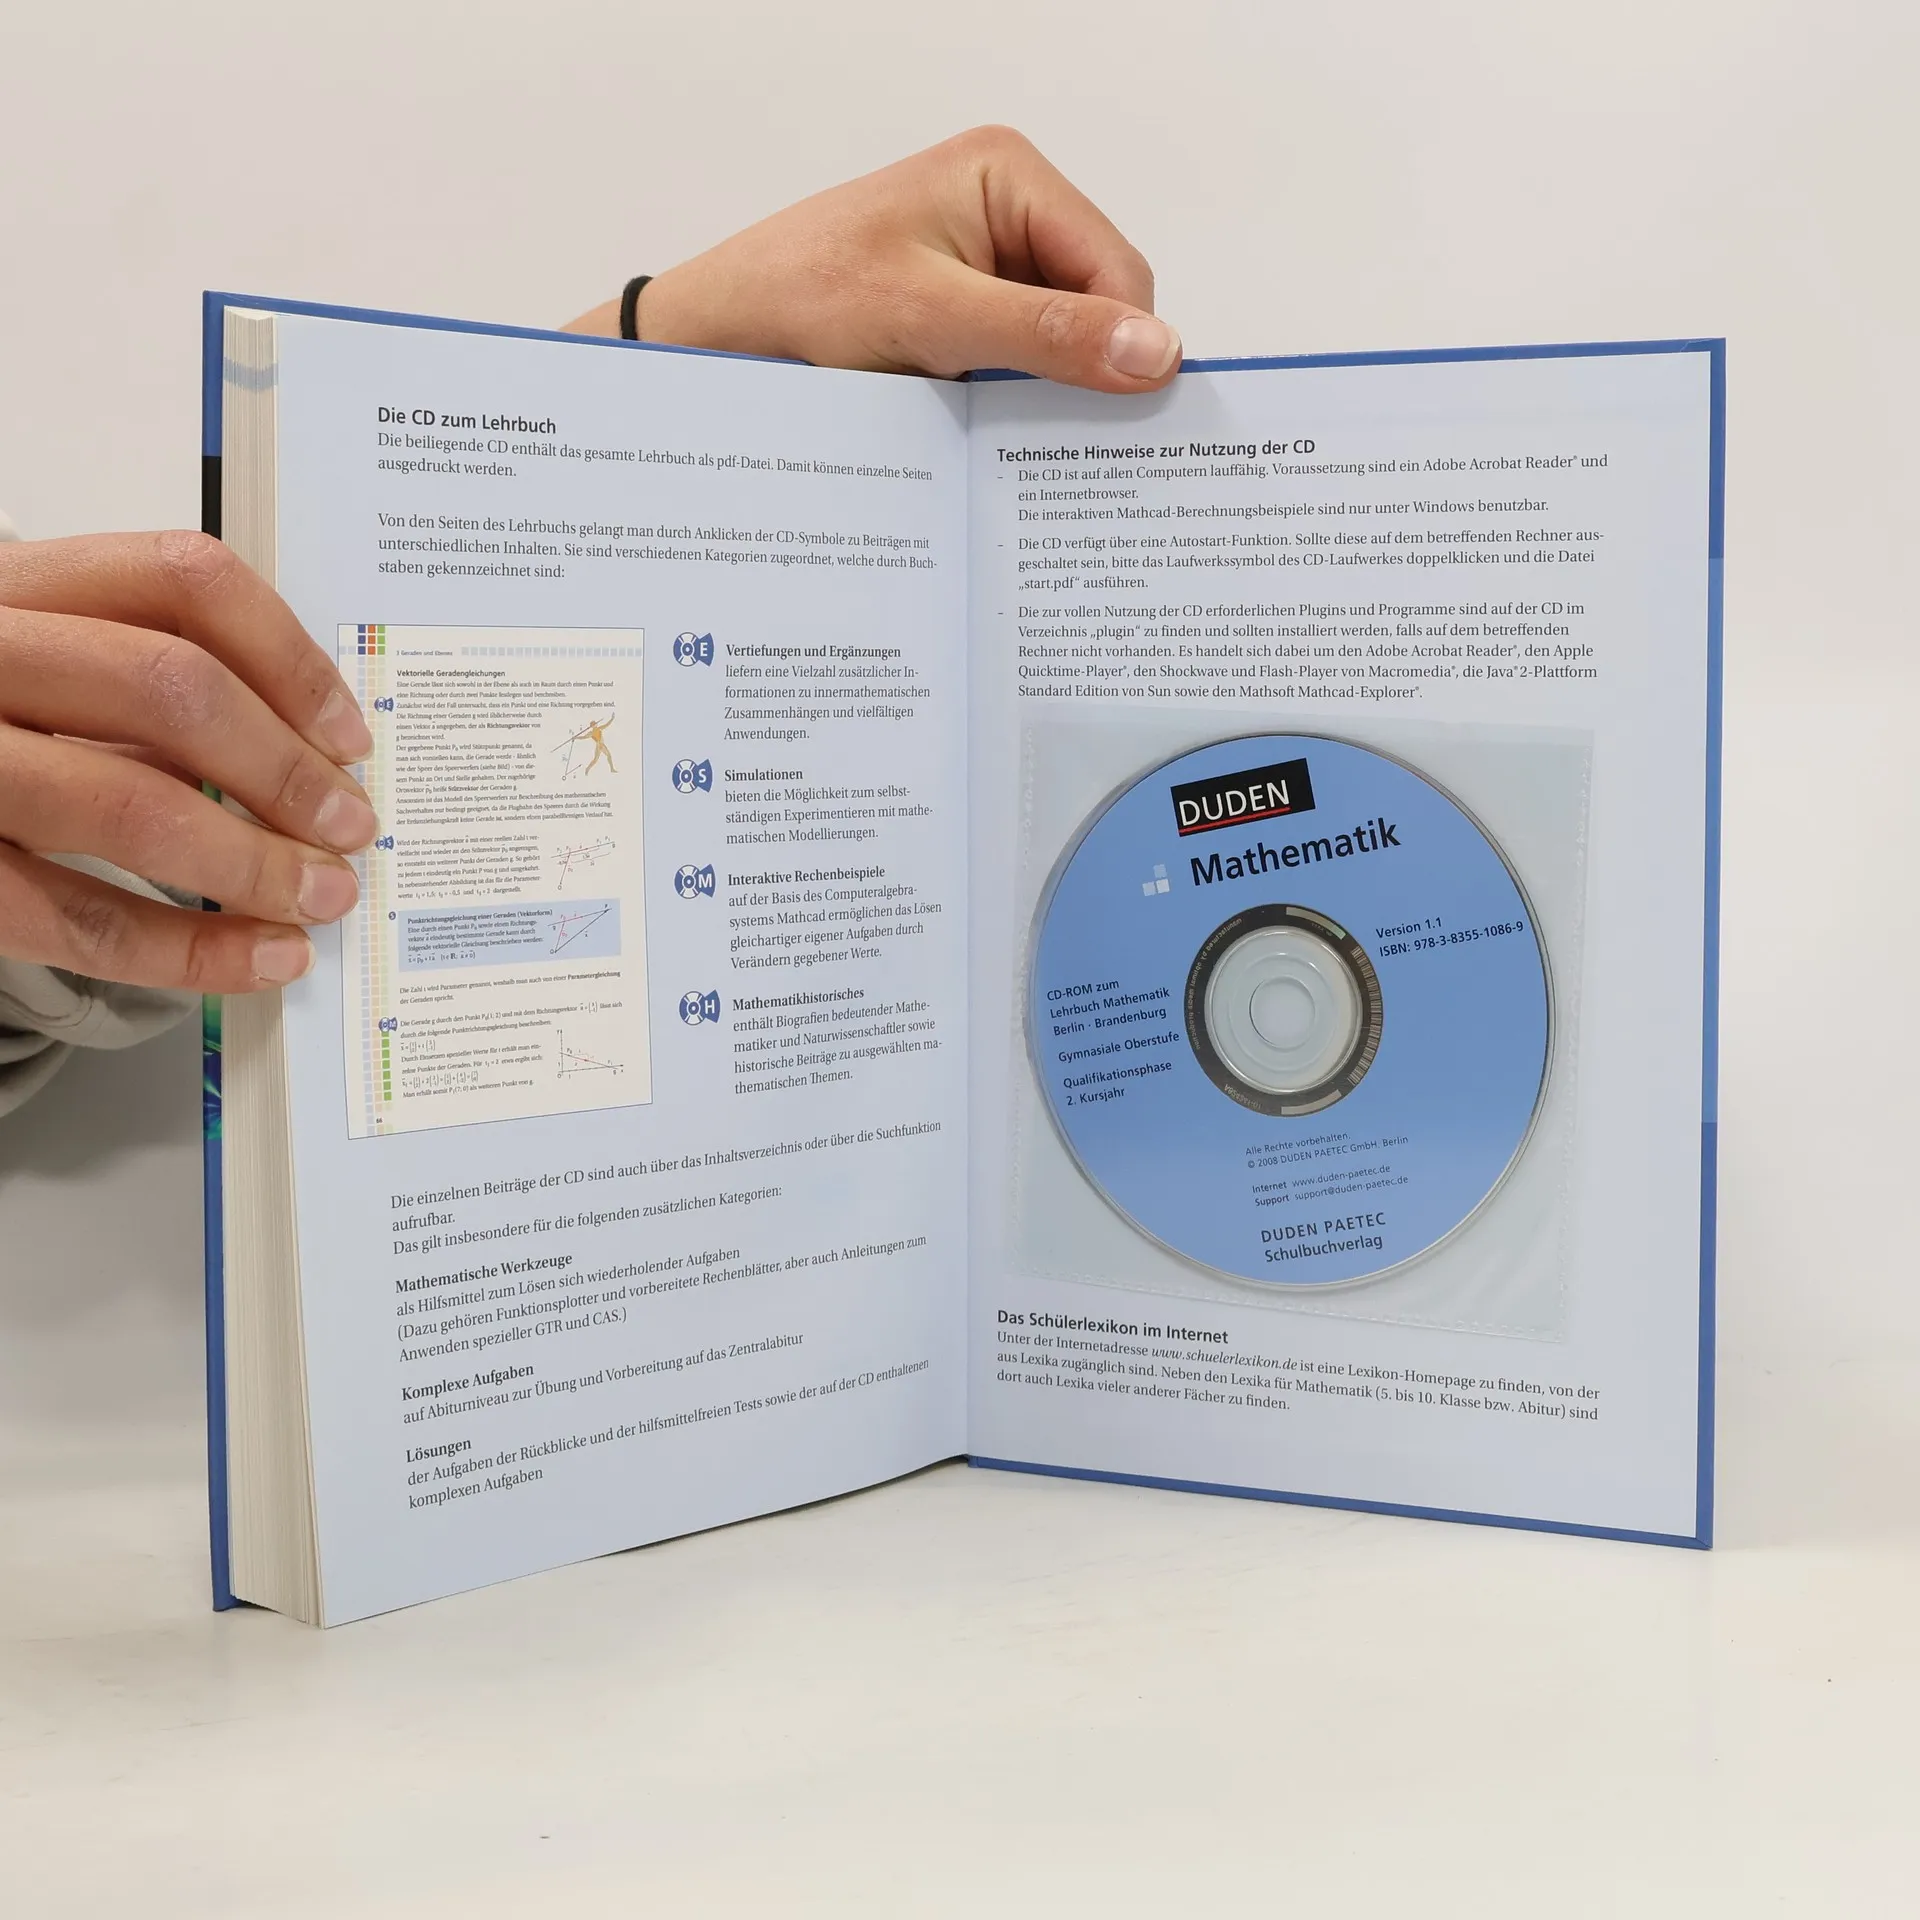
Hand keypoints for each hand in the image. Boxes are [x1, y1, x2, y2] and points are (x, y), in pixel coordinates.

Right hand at [0, 531, 377, 991]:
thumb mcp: (44, 666)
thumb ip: (146, 685)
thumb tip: (312, 757)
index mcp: (15, 587)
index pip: (181, 580)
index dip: (289, 659)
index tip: (350, 736)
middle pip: (169, 689)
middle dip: (284, 770)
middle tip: (351, 828)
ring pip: (132, 806)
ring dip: (256, 865)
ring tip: (323, 898)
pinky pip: (82, 917)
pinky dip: (194, 948)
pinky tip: (265, 956)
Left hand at [567, 126, 1180, 391]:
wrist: (721, 332)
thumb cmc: (803, 296)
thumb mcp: (932, 316)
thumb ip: (1046, 334)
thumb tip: (1154, 353)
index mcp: (1009, 175)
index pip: (1117, 270)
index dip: (1125, 346)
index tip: (1119, 422)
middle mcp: (1008, 210)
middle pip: (1097, 307)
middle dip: (1081, 371)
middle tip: (1052, 437)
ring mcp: (987, 264)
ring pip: (1062, 344)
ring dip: (1041, 391)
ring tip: (1003, 428)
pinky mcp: (963, 314)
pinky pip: (1020, 362)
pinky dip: (1011, 400)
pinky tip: (983, 424)